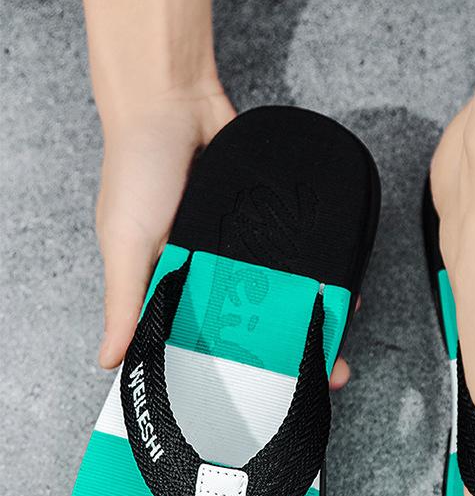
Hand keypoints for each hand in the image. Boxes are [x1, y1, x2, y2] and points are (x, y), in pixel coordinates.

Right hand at [95, 90, 351, 387]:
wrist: (173, 98)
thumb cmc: (137, 168)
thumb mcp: (124, 243)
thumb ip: (125, 303)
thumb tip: (110, 361)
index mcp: (172, 290)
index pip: (206, 345)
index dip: (236, 374)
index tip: (269, 398)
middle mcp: (209, 275)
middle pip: (255, 326)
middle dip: (291, 352)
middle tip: (329, 373)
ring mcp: (241, 250)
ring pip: (282, 295)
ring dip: (313, 316)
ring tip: (343, 335)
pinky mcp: (267, 223)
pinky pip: (297, 255)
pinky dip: (317, 273)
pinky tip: (342, 291)